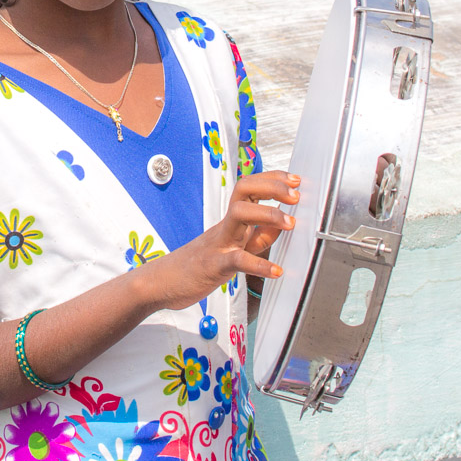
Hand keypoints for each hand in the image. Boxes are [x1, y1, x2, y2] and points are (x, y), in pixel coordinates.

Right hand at [142, 171, 299, 310]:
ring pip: (239, 214)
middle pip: (244, 190)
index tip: (295, 180)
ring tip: (289, 224)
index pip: (251, 186)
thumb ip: (259, 236)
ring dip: (268, 214)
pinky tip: (276, 270)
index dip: (273, 178)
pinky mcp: (215, 265)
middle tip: (295, 197)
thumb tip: (282, 225)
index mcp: (232, 220)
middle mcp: (226, 225)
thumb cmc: (201, 263)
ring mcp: (219, 242)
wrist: (165, 282)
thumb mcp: (236, 247)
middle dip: (272, 187)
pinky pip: (237, 260)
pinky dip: (259, 265)